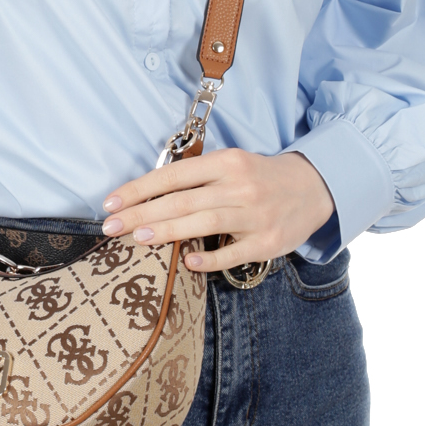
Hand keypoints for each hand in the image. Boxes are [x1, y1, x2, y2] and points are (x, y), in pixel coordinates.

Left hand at [101, 149, 334, 274]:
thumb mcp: (230, 165)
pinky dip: (210, 258)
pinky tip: (188, 263)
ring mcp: (255, 215)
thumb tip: (145, 196)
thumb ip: (195, 178)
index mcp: (227, 162)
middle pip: (183, 200)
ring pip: (205, 222)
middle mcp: (240, 186)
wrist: (313, 188)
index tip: (110, 203)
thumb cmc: (259, 177)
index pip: (174, 175)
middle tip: (111, 227)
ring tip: (138, 238)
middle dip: (143, 213)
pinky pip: (235, 252)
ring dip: (168, 230)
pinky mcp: (268, 242)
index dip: (139, 189)